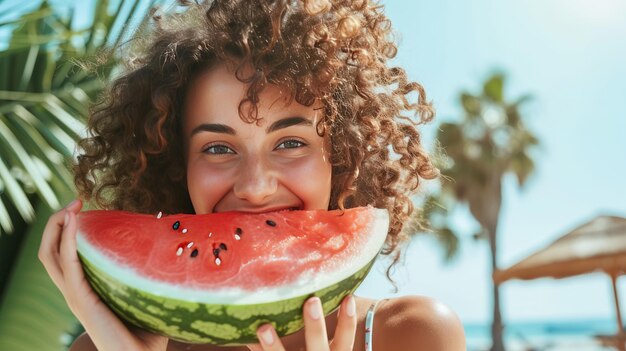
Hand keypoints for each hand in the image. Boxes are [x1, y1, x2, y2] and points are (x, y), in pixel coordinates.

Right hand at [38, 199, 168, 350]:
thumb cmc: (149, 329)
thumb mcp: (147, 293)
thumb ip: (152, 270)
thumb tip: (173, 237)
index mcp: (87, 288)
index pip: (65, 254)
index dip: (68, 230)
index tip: (84, 209)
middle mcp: (76, 290)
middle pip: (50, 250)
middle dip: (58, 222)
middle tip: (75, 202)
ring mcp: (75, 295)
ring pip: (50, 255)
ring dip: (57, 226)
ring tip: (71, 207)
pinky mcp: (80, 300)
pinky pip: (67, 265)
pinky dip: (67, 240)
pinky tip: (74, 222)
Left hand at [246, 295, 356, 350]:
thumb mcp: (324, 350)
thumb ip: (321, 331)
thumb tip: (324, 291)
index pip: (345, 342)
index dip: (347, 322)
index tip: (348, 297)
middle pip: (319, 347)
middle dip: (315, 326)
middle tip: (312, 300)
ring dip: (274, 346)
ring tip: (264, 328)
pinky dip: (257, 349)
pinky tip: (247, 336)